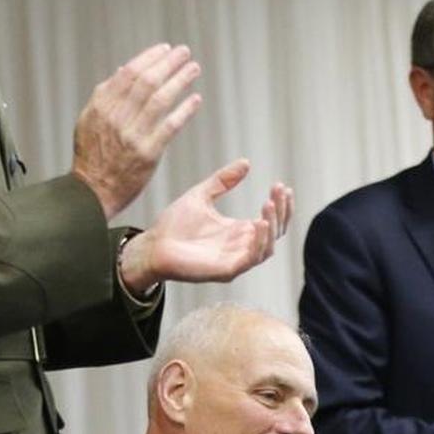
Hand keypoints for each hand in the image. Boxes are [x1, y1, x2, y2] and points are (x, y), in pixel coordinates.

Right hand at [71, 44, 202, 218]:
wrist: (92, 193)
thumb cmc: (91, 158)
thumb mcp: (88, 121)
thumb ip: (105, 95)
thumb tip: (122, 70)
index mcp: (101, 106)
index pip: (129, 73)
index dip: (149, 58)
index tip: (164, 49)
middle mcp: (116, 118)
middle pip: (147, 81)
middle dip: (168, 63)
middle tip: (184, 52)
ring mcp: (133, 135)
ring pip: (160, 99)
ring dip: (180, 80)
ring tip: (193, 69)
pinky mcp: (148, 153)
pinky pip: (170, 126)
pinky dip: (184, 110)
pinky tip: (195, 99)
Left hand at [117, 164, 291, 291]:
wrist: (152, 245)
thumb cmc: (173, 226)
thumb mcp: (201, 195)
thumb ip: (223, 181)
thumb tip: (246, 162)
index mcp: (238, 231)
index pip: (271, 221)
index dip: (281, 205)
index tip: (281, 185)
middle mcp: (240, 247)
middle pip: (275, 233)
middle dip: (281, 212)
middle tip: (278, 192)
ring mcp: (235, 261)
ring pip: (267, 248)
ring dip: (272, 227)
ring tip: (268, 205)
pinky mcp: (225, 271)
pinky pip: (250, 260)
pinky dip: (258, 243)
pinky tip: (257, 224)